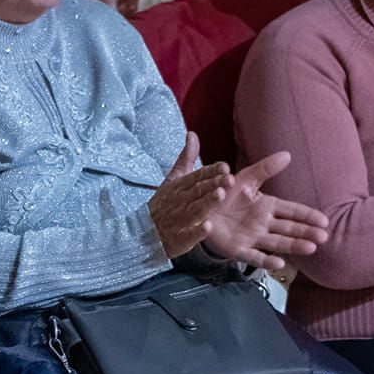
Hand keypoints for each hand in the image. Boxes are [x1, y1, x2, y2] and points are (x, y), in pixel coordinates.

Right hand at [147, 133, 233, 258]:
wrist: (144, 230)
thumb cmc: (164, 202)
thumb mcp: (173, 178)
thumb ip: (186, 158)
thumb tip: (192, 134)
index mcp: (179, 186)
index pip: (197, 176)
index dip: (210, 172)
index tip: (225, 167)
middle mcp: (179, 201)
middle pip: (198, 192)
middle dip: (212, 185)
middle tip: (229, 179)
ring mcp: (178, 220)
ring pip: (194, 210)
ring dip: (206, 203)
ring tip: (220, 196)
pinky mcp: (178, 238)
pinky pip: (187, 235)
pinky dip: (196, 232)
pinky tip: (207, 227)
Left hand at [193, 151, 331, 271]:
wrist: (200, 208)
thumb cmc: (225, 193)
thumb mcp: (245, 178)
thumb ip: (265, 169)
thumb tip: (287, 154)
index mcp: (266, 206)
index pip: (292, 210)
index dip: (307, 215)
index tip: (324, 221)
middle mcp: (263, 224)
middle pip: (289, 228)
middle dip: (306, 232)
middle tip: (323, 236)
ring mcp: (252, 237)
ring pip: (277, 242)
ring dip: (294, 245)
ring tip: (311, 248)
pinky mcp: (238, 249)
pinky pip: (253, 256)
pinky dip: (266, 260)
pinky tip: (279, 264)